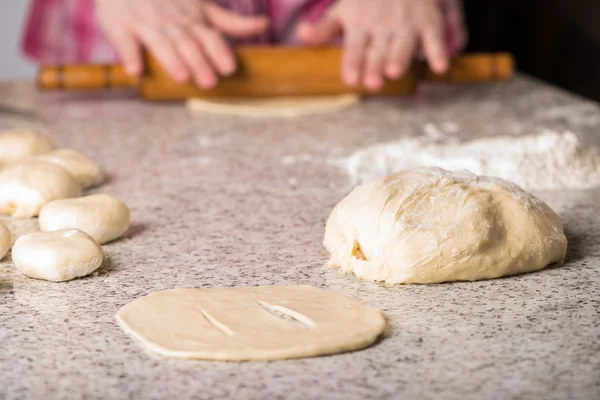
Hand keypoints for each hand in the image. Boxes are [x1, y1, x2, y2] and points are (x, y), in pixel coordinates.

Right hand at [96, 0, 268, 87]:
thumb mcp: (203, 5)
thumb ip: (231, 21)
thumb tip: (263, 25)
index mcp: (192, 20)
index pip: (209, 36)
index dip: (219, 52)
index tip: (229, 68)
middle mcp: (171, 23)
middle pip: (186, 43)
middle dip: (198, 61)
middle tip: (208, 82)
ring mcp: (145, 23)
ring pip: (159, 42)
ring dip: (170, 59)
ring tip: (181, 76)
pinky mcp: (119, 26)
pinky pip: (124, 41)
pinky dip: (129, 55)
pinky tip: (136, 71)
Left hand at [297, 0, 466, 89]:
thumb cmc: (366, 0)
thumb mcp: (342, 10)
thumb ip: (323, 29)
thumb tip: (301, 34)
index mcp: (360, 25)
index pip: (354, 47)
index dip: (353, 63)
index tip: (350, 79)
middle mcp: (383, 26)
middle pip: (378, 50)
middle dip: (375, 65)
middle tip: (372, 83)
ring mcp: (406, 24)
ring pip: (403, 43)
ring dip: (400, 57)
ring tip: (395, 72)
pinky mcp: (429, 22)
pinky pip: (435, 37)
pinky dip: (438, 51)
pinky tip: (440, 67)